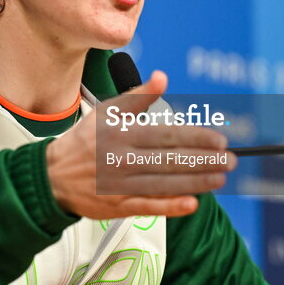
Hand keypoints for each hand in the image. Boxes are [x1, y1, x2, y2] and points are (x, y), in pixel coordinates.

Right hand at [45, 70, 234, 219]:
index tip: (219, 140)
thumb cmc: (84, 141)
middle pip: (170, 160)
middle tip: (230, 160)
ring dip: (196, 182)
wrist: (52, 176)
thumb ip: (138, 96)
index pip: (167, 135)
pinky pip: (148, 206)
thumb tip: (162, 78)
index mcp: (121, 133)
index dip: (196, 138)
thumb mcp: (106, 111)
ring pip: (164, 184)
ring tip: (220, 178)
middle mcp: (121, 159)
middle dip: (204, 160)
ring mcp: (119, 185)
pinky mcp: (117, 206)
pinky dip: (171, 206)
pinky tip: (193, 203)